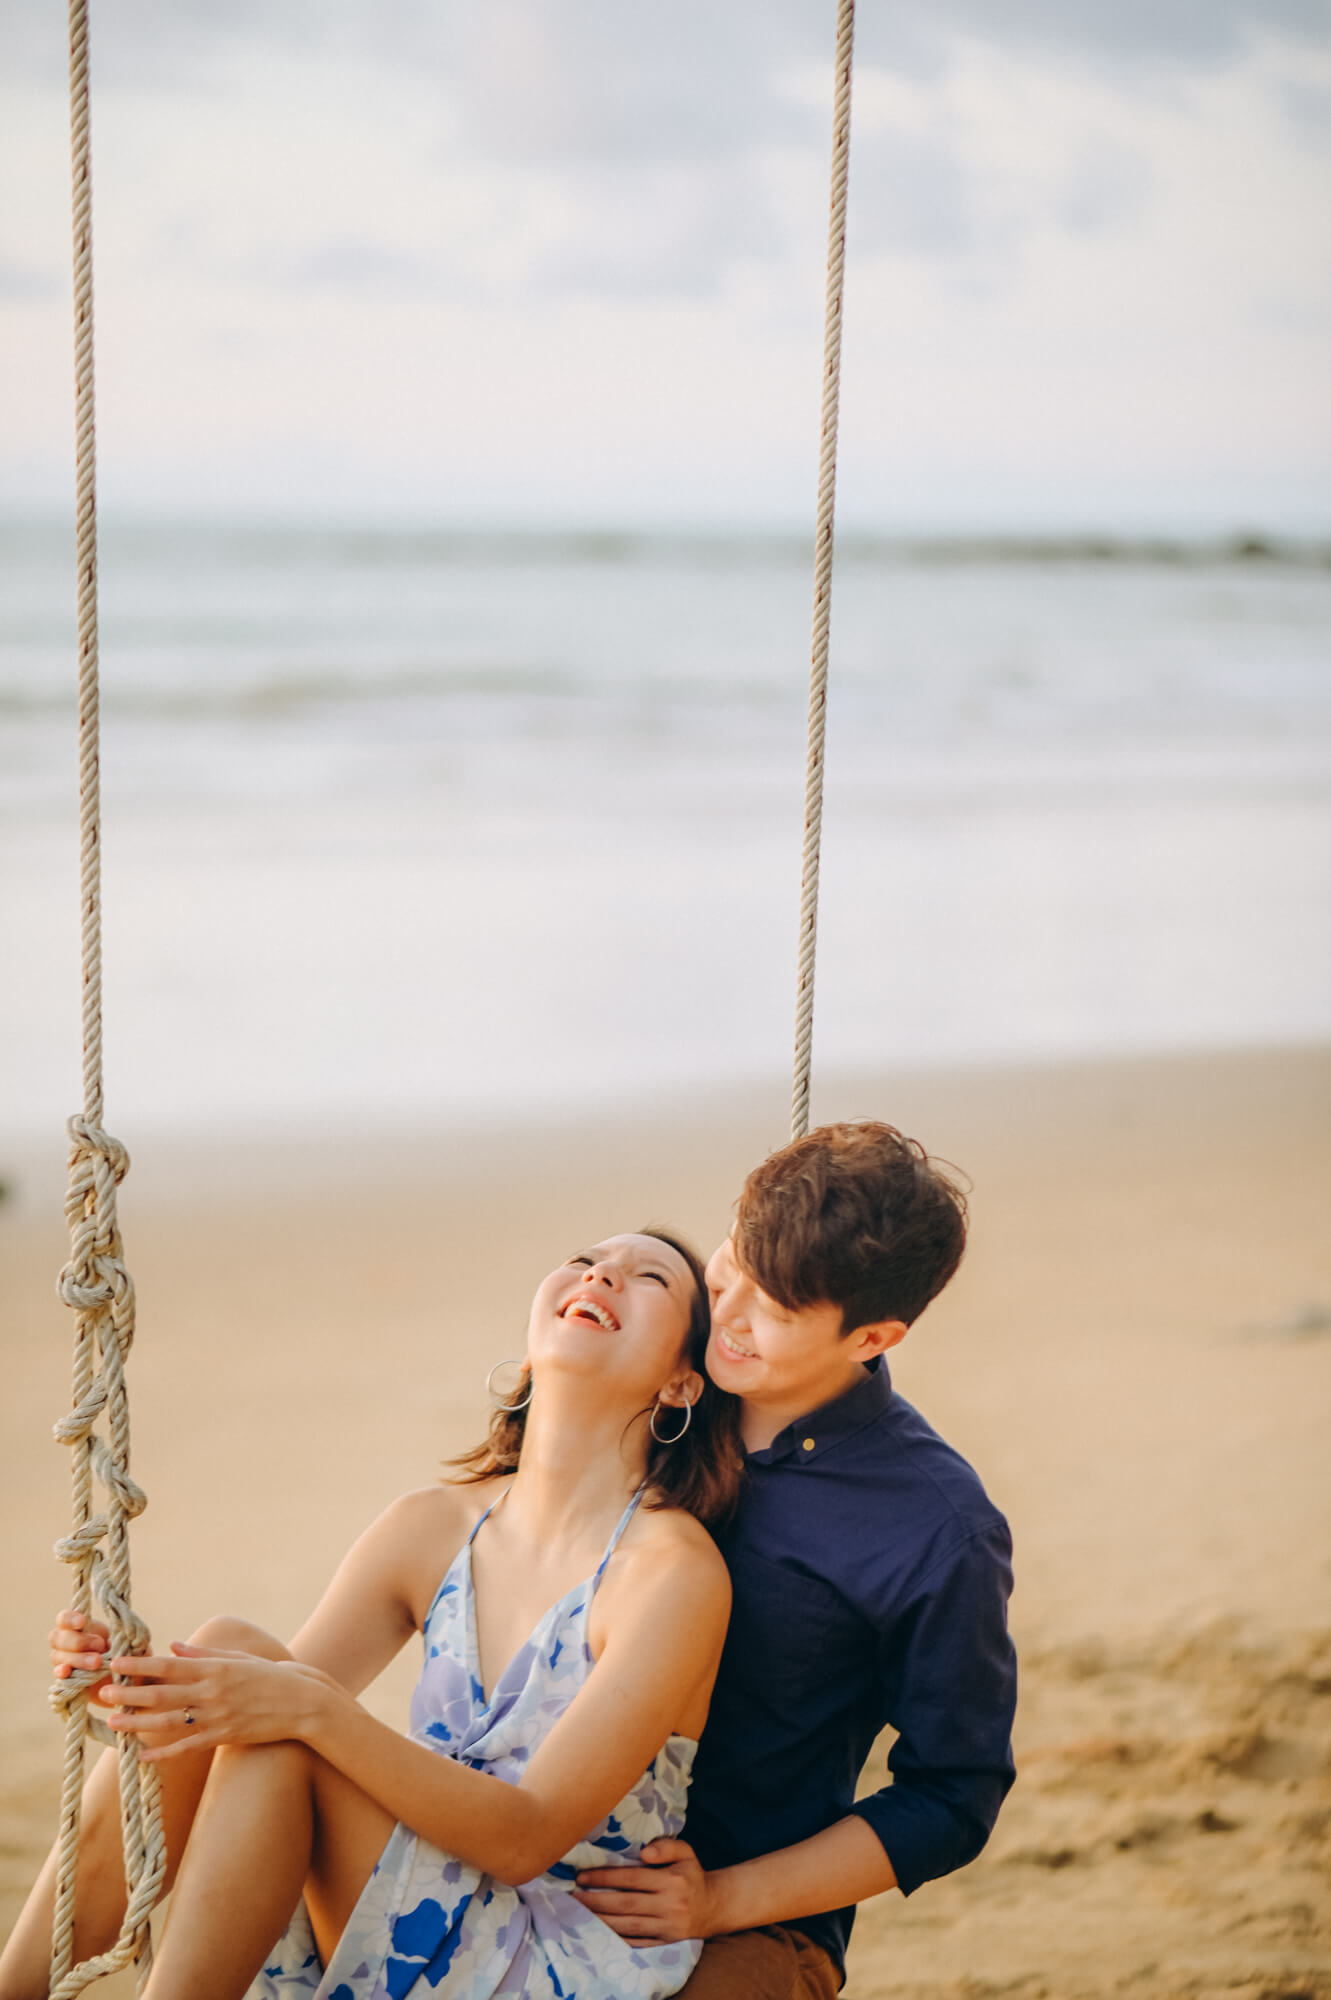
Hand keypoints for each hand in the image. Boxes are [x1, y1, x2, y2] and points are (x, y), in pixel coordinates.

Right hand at [50, 1609, 110, 1695]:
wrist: (117, 1671)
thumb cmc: (117, 1647)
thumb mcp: (118, 1637)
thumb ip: (112, 1636)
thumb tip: (108, 1641)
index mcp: (75, 1625)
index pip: (63, 1618)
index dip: (70, 1619)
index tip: (82, 1621)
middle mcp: (63, 1641)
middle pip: (58, 1637)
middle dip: (79, 1641)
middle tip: (100, 1645)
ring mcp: (60, 1659)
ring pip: (58, 1656)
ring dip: (77, 1659)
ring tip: (97, 1662)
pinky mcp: (63, 1676)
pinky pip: (57, 1673)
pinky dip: (61, 1672)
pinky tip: (67, 1672)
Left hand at [104, 1641, 332, 1762]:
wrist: (302, 1702)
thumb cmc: (269, 1676)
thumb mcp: (238, 1659)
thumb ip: (204, 1655)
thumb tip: (172, 1648)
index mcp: (215, 1668)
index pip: (170, 1665)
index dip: (141, 1664)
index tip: (116, 1662)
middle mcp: (213, 1691)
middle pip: (163, 1692)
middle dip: (130, 1692)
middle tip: (103, 1692)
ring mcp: (218, 1716)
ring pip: (169, 1720)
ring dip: (138, 1722)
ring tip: (113, 1722)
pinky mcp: (224, 1736)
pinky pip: (187, 1747)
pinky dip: (164, 1752)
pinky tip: (143, 1755)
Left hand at [573, 1838, 717, 1944]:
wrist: (714, 1907)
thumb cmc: (692, 1875)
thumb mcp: (686, 1852)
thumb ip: (666, 1846)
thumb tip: (644, 1852)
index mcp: (671, 1880)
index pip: (632, 1878)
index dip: (605, 1877)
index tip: (582, 1876)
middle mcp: (669, 1905)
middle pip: (625, 1903)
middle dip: (596, 1900)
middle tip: (573, 1897)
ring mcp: (667, 1927)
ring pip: (628, 1925)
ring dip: (601, 1920)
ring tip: (579, 1914)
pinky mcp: (665, 1942)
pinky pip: (638, 1942)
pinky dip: (618, 1938)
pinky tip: (600, 1933)